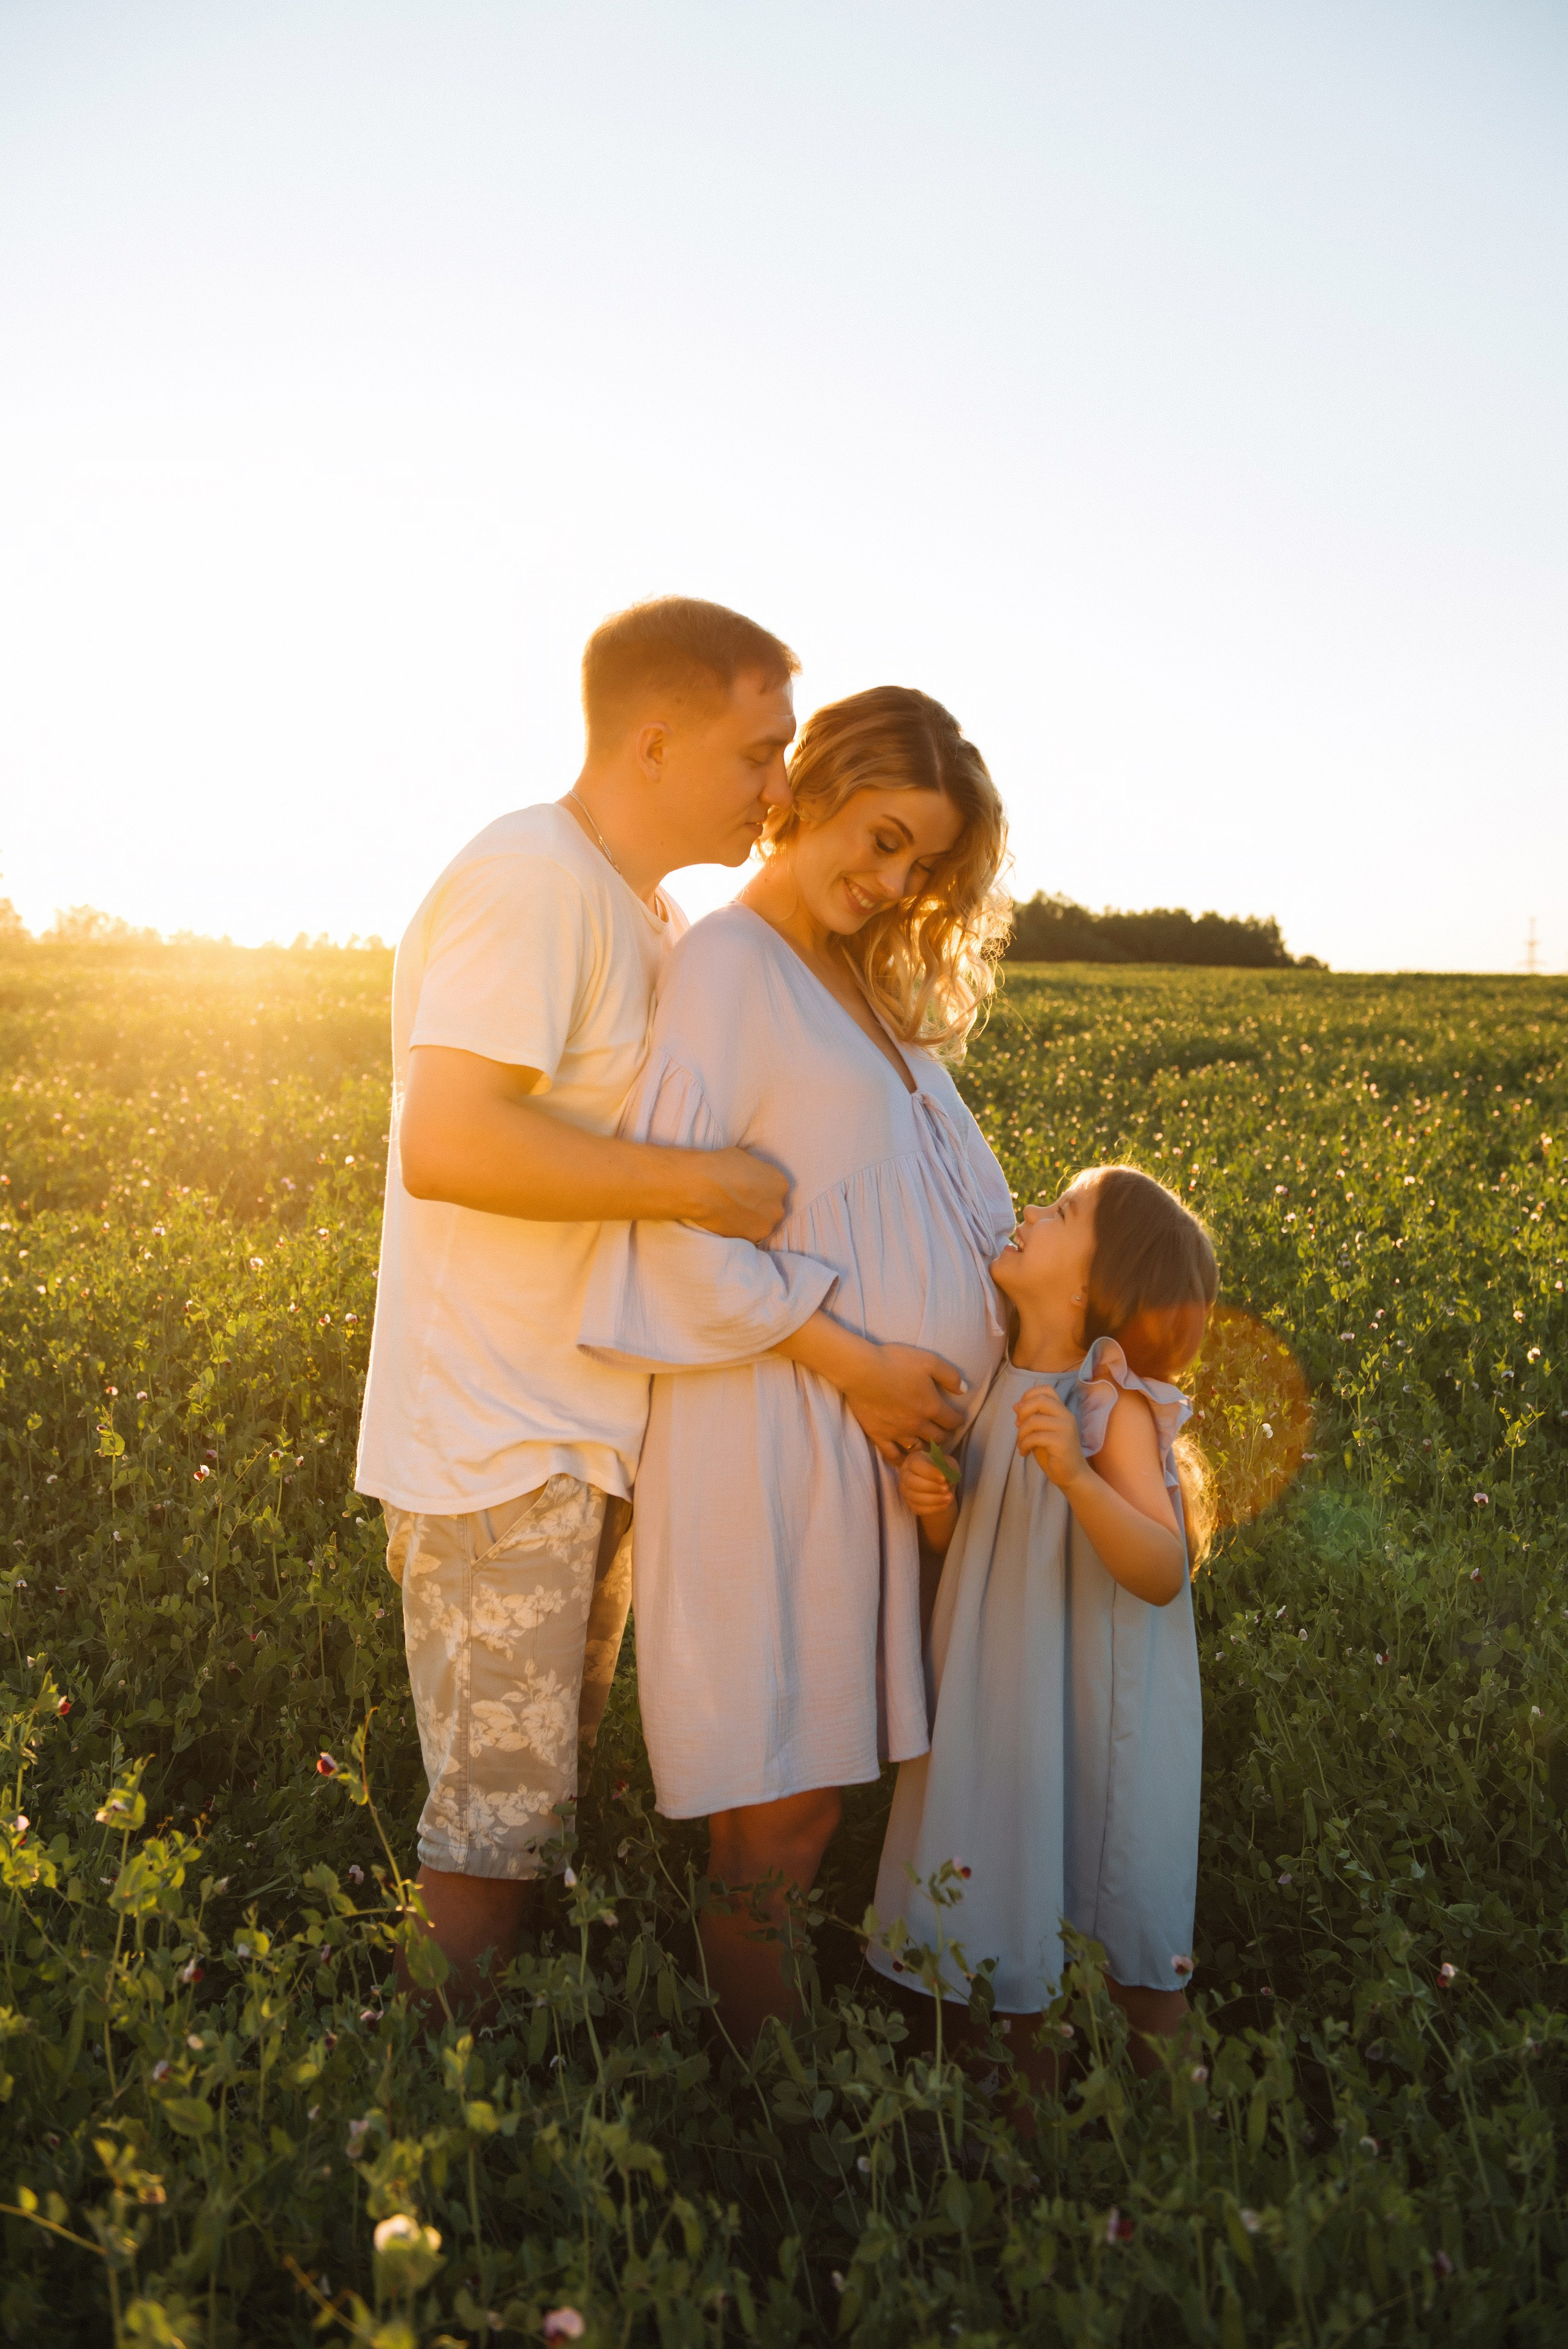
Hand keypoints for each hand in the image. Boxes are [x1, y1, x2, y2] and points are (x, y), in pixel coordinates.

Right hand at [687, 1147, 789, 1241]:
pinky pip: (748, 1235)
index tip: (748, 1190)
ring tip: (731, 1214)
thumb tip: (751, 1176)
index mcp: (780, 1184)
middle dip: (758, 1207)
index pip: (775, 1189)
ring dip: (750, 1221)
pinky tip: (727, 1221)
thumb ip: (755, 1172)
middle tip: (740, 1203)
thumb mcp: (745, 1159)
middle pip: (771, 1209)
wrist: (700, 1187)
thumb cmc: (720, 1166)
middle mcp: (777, 1207)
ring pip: (761, 1224)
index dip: (760, 1189)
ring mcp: (765, 1225)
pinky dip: (739, 1230)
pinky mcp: (751, 1239)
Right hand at [842, 1343, 965, 1464]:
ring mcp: (898, 1433)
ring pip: (919, 1448)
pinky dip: (901, 1459)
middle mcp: (918, 1424)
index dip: (958, 1420)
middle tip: (944, 1430)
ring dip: (926, 1447)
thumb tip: (964, 1390)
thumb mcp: (930, 1361)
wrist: (862, 1371)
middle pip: (938, 1437)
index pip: (952, 1421)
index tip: (958, 1419)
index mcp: (932, 1407)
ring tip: (927, 1443)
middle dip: (945, 1434)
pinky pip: (893, 1455)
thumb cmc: (896, 1362)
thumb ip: (950, 1376)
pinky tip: (905, 1460)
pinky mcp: (879, 1436)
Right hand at [898, 1445, 959, 1519]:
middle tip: (946, 1489)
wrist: (940, 1486)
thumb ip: (946, 1467)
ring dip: (934, 1499)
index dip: (929, 1472)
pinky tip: (945, 1505)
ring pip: (915, 1497)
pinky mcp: (909, 1504)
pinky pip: (918, 1509)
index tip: (944, 1478)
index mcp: (913, 1460)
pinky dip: (933, 1508)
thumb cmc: (942, 1470)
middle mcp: (905, 1474)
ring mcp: (905, 1490)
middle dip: (931, 1487)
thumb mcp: (948, 1464)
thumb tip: (944, 1476)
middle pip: (912, 1482)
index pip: (916, 1465)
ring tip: (949, 1498)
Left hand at [1014, 1385, 1087, 1489]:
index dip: (1029, 1395)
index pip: (1046, 1390)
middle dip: (1023, 1411)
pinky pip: (1035, 1437)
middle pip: (1040, 1400)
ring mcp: (1065, 1429)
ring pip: (1034, 1421)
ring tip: (1021, 1444)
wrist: (1072, 1476)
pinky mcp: (1062, 1442)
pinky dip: (1024, 1444)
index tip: (1020, 1410)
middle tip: (1018, 1425)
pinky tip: (1024, 1452)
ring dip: (1021, 1433)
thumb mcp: (1041, 1432)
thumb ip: (1032, 1418)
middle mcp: (1066, 1416)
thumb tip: (1016, 1405)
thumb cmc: (1055, 1454)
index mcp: (1062, 1411)